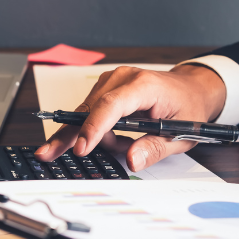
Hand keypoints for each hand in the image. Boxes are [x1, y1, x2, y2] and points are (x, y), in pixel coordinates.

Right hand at [34, 64, 225, 170]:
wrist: (190, 89)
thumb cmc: (187, 107)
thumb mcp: (181, 135)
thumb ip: (154, 148)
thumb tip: (132, 160)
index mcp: (144, 86)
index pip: (111, 105)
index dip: (93, 128)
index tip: (82, 148)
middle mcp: (123, 78)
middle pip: (88, 109)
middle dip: (73, 136)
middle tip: (48, 154)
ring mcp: (111, 81)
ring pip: (86, 113)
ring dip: (98, 137)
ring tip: (123, 145)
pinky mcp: (105, 87)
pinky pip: (91, 112)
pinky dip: (98, 130)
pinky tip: (116, 137)